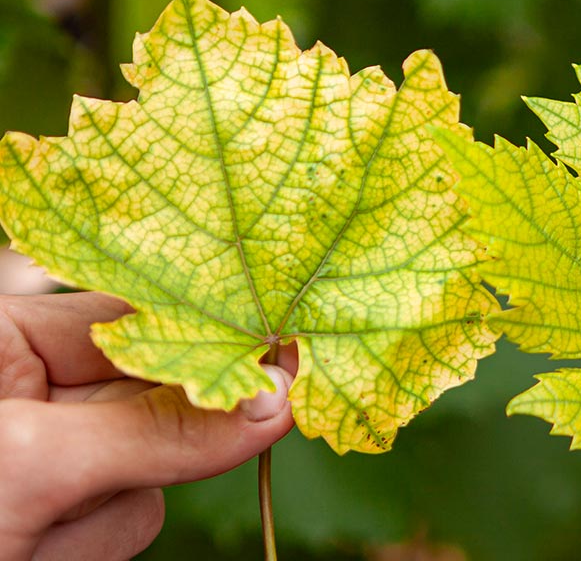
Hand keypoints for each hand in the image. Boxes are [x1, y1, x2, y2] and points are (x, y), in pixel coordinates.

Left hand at [0, 292, 294, 560]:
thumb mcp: (32, 461)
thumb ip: (156, 428)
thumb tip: (274, 400)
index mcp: (14, 339)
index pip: (141, 316)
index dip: (210, 334)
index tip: (281, 352)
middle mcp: (41, 389)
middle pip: (157, 400)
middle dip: (141, 448)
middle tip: (99, 469)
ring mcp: (57, 454)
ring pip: (153, 471)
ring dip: (101, 516)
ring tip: (24, 534)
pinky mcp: (67, 511)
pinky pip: (131, 519)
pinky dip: (89, 545)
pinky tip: (28, 552)